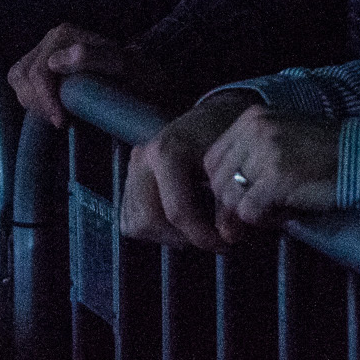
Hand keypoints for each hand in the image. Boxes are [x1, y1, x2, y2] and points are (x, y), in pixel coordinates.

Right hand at [10, 24, 137, 126]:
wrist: (144, 82)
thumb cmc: (137, 77)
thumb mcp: (125, 67)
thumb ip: (95, 58)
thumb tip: (55, 61)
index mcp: (65, 35)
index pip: (39, 72)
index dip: (45, 100)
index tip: (61, 123)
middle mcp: (51, 40)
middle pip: (23, 76)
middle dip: (39, 104)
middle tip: (62, 123)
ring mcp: (44, 52)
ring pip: (18, 80)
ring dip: (33, 103)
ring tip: (58, 116)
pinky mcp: (42, 68)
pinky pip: (21, 84)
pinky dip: (31, 100)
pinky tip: (52, 111)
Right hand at [121, 94, 257, 251]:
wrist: (214, 114)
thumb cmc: (225, 136)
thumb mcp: (230, 164)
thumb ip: (225, 201)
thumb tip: (226, 237)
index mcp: (166, 152)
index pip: (177, 210)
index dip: (202, 236)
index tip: (225, 244)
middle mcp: (142, 159)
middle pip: (148, 221)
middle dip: (181, 238)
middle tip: (209, 238)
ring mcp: (132, 168)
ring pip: (136, 223)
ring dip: (166, 236)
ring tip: (194, 229)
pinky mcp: (128, 178)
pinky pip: (130, 218)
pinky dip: (152, 229)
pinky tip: (177, 223)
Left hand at [206, 105, 339, 241]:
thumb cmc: (326, 152)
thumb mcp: (283, 139)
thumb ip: (251, 159)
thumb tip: (223, 206)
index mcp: (252, 117)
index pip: (212, 160)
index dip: (222, 187)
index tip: (238, 202)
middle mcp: (255, 129)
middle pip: (218, 181)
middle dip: (230, 207)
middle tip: (252, 218)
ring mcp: (266, 151)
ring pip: (231, 198)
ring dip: (248, 214)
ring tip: (273, 213)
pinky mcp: (279, 176)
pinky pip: (250, 211)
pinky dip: (264, 221)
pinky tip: (284, 214)